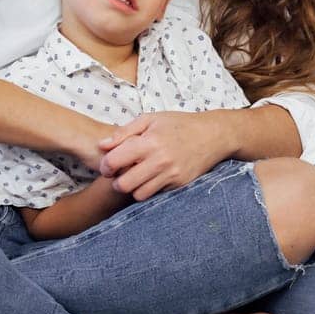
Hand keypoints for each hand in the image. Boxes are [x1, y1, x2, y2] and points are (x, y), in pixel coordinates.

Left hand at [95, 111, 230, 200]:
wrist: (213, 135)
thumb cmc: (179, 124)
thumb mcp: (150, 119)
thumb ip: (124, 132)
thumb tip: (102, 145)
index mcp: (149, 141)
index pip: (114, 161)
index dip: (105, 166)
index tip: (108, 165)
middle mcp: (160, 160)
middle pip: (124, 184)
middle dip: (116, 181)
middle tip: (119, 174)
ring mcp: (171, 175)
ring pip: (139, 194)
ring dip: (133, 188)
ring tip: (135, 177)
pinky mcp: (179, 185)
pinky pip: (156, 194)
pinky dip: (149, 188)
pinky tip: (151, 177)